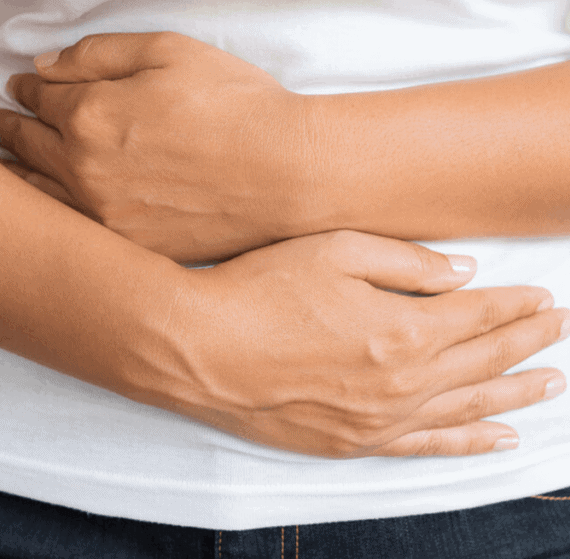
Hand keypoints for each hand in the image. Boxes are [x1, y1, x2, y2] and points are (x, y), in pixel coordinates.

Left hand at [0, 31, 308, 262]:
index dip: (30, 88)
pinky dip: (60, 216)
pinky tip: (60, 208)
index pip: (38, 97)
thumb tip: (48, 67)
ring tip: (17, 167)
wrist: (293, 174)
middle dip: (13, 130)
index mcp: (90, 115)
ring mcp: (111, 217)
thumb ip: (98, 54)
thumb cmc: (243, 110)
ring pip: (42, 197)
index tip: (27, 89)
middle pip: (27, 147)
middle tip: (6, 126)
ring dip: (23, 177)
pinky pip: (80, 232)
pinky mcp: (138, 248)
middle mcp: (87, 171)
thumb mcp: (171, 51)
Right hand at [159, 230, 569, 457]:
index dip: (520, 306)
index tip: (549, 299)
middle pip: (487, 360)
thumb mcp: (336, 249)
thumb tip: (466, 273)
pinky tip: (504, 439)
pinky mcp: (356, 444)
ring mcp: (382, 419)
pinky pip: (430, 448)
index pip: (482, 315)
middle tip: (568, 330)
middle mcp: (405, 381)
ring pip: (470, 407)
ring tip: (555, 383)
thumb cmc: (260, 288)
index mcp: (405, 328)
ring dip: (518, 394)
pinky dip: (471, 443)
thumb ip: (409, 263)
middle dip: (532, 342)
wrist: (195, 349)